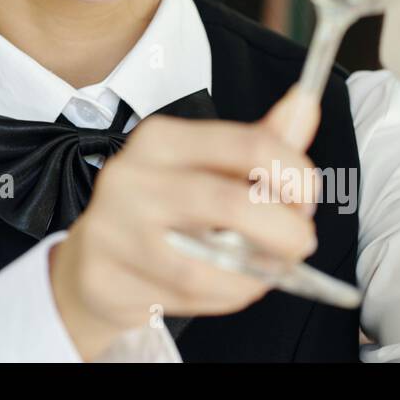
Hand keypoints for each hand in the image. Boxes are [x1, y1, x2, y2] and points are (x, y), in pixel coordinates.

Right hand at [49, 85, 320, 359]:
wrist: (93, 261)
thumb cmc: (159, 209)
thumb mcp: (205, 166)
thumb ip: (260, 141)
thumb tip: (305, 103)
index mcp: (160, 139)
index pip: (250, 145)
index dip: (296, 177)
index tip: (306, 198)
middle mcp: (131, 176)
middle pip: (234, 205)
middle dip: (287, 232)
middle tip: (299, 242)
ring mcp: (114, 228)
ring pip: (213, 262)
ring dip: (259, 273)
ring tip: (267, 269)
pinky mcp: (106, 276)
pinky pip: (191, 294)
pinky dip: (229, 295)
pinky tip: (230, 286)